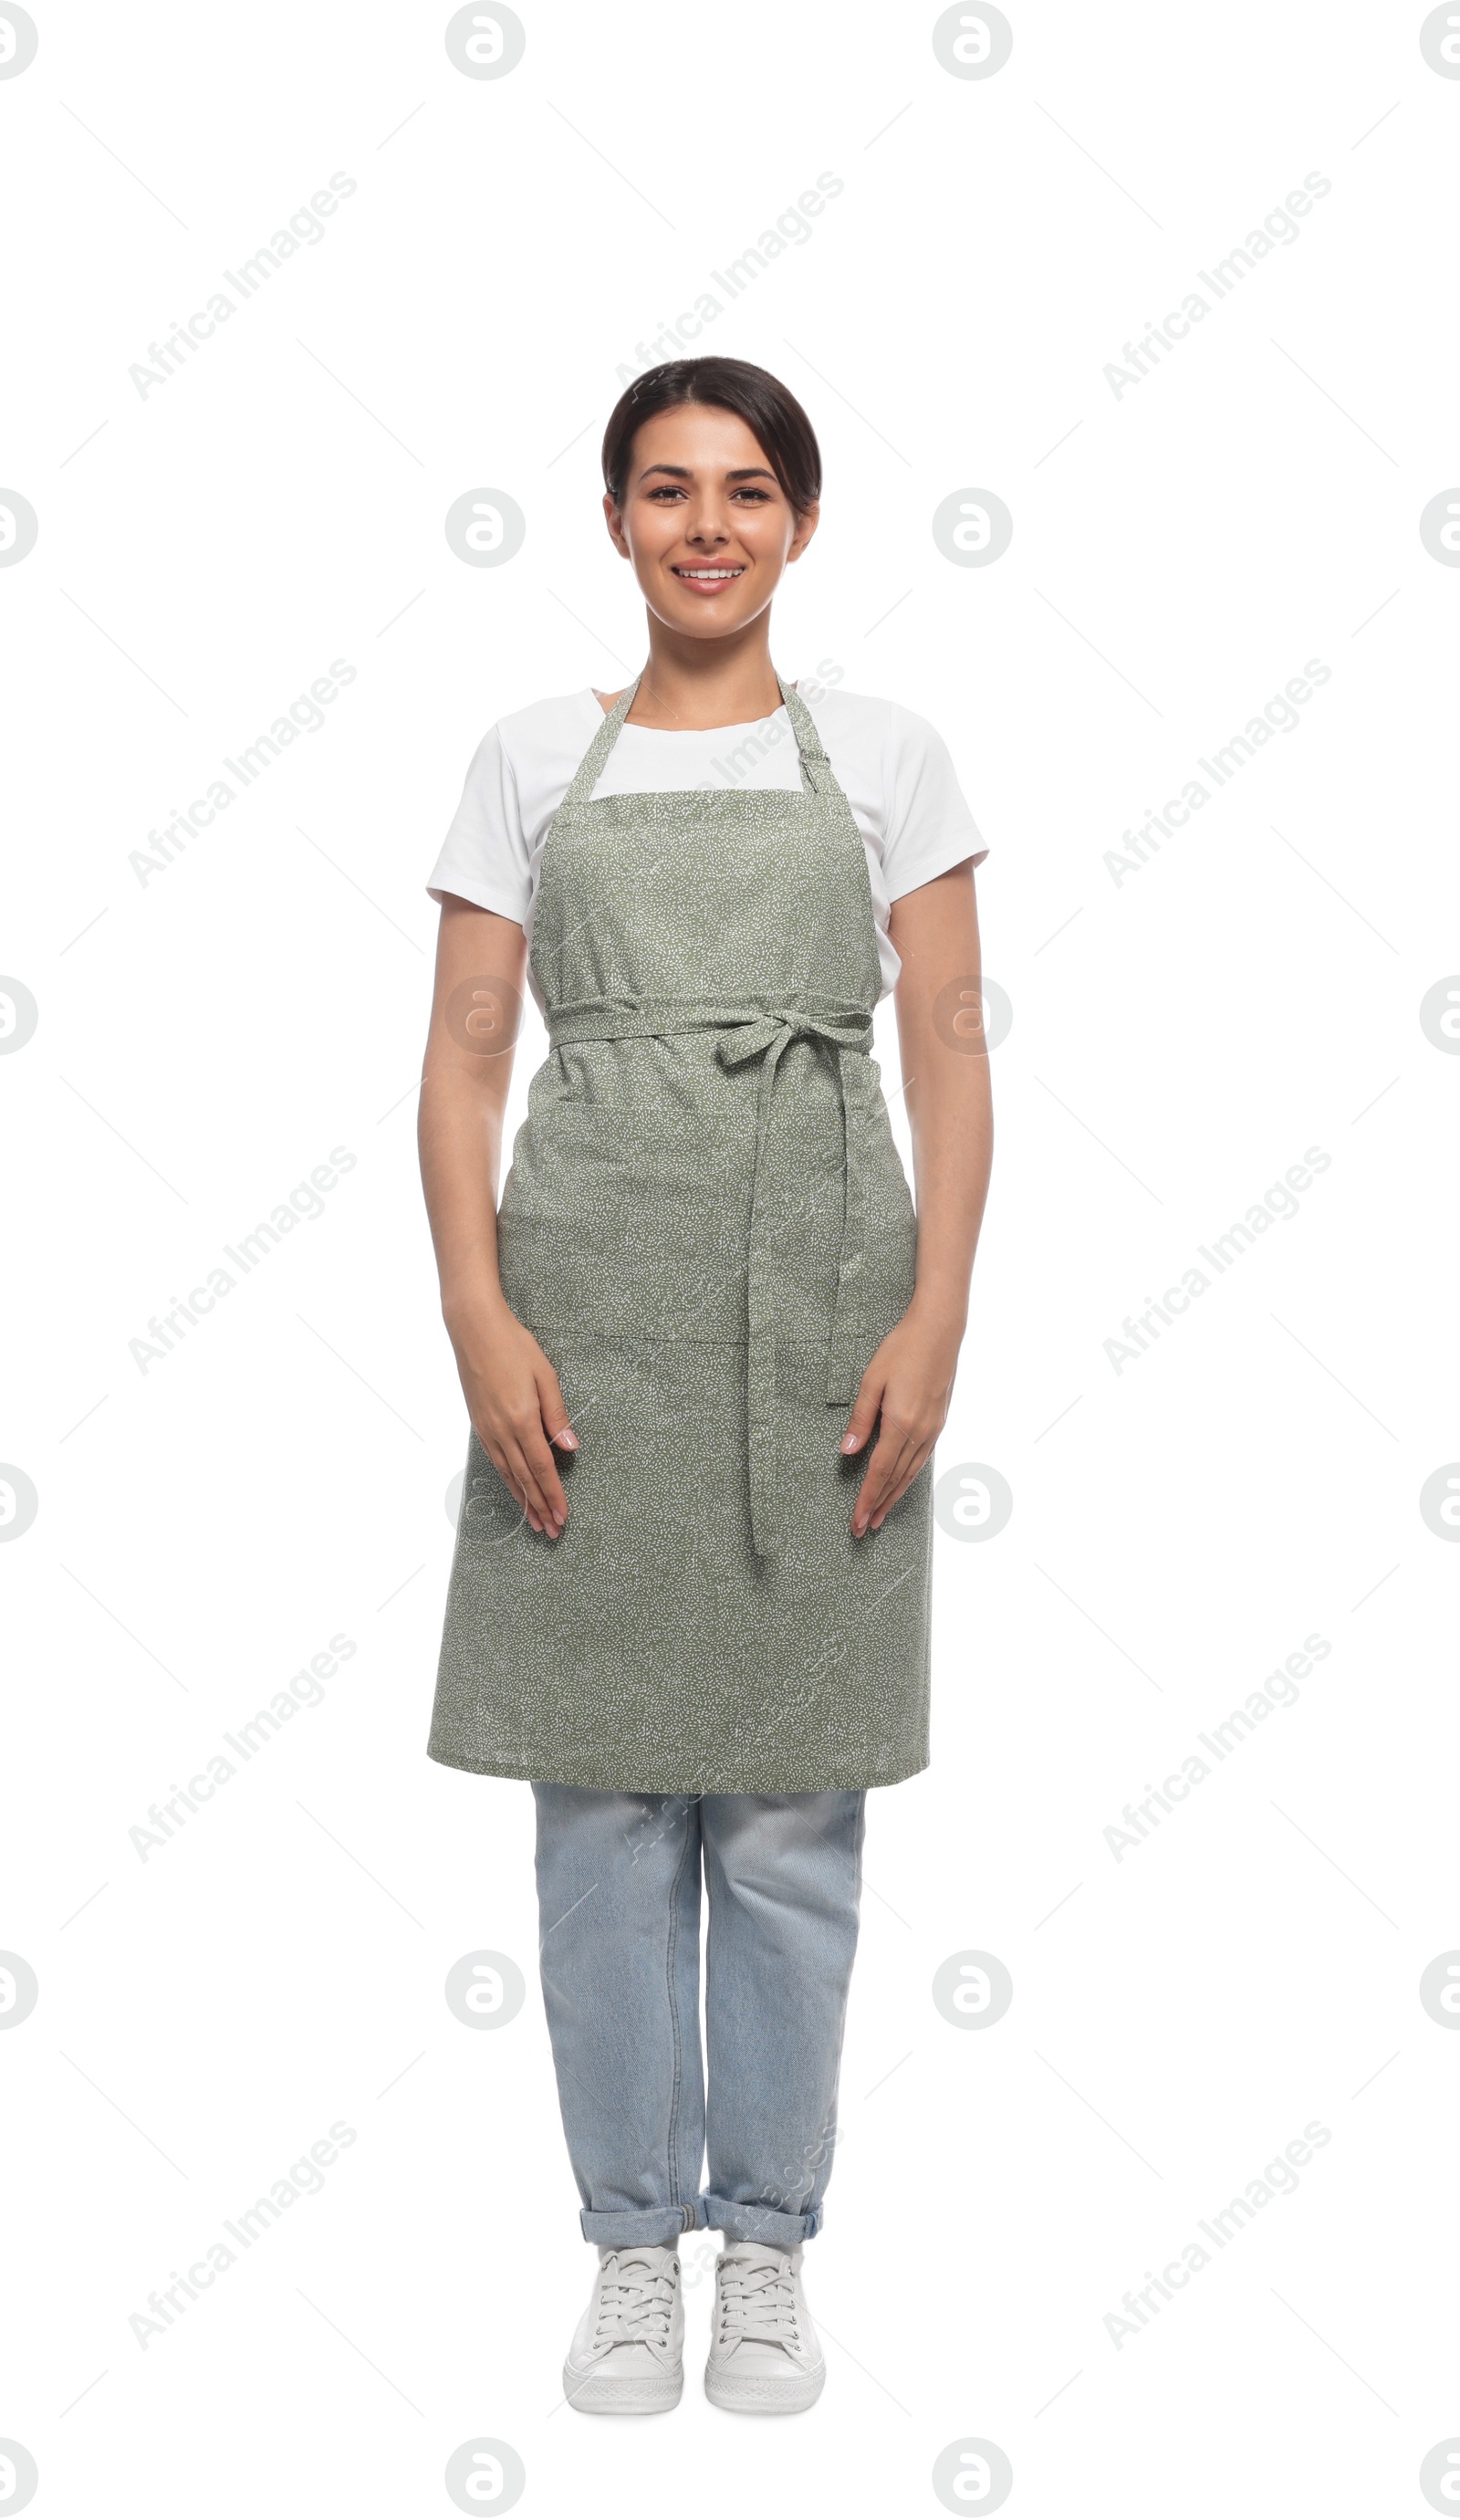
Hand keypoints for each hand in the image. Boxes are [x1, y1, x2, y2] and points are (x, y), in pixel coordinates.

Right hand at [447, 1297, 576, 1537]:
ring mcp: (487, 1429)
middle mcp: (501, 1430)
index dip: (553, 1494)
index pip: (542, 1467)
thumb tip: (570, 1447)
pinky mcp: (479, 1423)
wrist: (474, 1329)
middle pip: (524, 1478)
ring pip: (507, 1474)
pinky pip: (496, 1461)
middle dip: (539, 1506)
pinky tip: (515, 1489)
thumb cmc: (513, 1346)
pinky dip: (507, 1481)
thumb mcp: (545, 1376)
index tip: (562, 1516)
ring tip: (534, 1521)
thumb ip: (557, 1414)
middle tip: (551, 1531)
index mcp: (522, 1419)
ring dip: (523, 1500)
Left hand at [840, 1305, 961, 1536]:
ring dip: (894, 1497)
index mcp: (901, 1424)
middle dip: (879, 1506)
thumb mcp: (871, 1381)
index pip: (880, 1473)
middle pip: (897, 1480)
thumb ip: (860, 1420)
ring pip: (911, 1473)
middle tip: (864, 1528)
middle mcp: (920, 1432)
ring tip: (880, 1515)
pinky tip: (901, 1484)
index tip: (857, 1521)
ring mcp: (933, 1429)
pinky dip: (909, 1478)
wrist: (939, 1331)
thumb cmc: (902, 1350)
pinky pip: (921, 1459)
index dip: (867, 1499)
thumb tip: (846, 1451)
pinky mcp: (939, 1422)